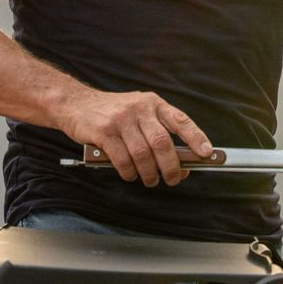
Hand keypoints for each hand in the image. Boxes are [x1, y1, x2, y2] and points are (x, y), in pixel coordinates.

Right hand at [61, 88, 213, 186]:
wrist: (76, 104)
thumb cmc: (112, 113)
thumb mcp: (138, 113)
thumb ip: (157, 132)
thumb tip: (181, 162)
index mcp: (153, 103)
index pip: (180, 120)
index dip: (196, 137)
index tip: (206, 153)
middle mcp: (139, 108)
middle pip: (162, 143)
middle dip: (171, 166)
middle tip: (174, 179)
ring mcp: (121, 119)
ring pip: (143, 155)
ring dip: (150, 174)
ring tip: (150, 180)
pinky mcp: (104, 131)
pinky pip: (122, 159)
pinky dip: (129, 173)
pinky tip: (130, 174)